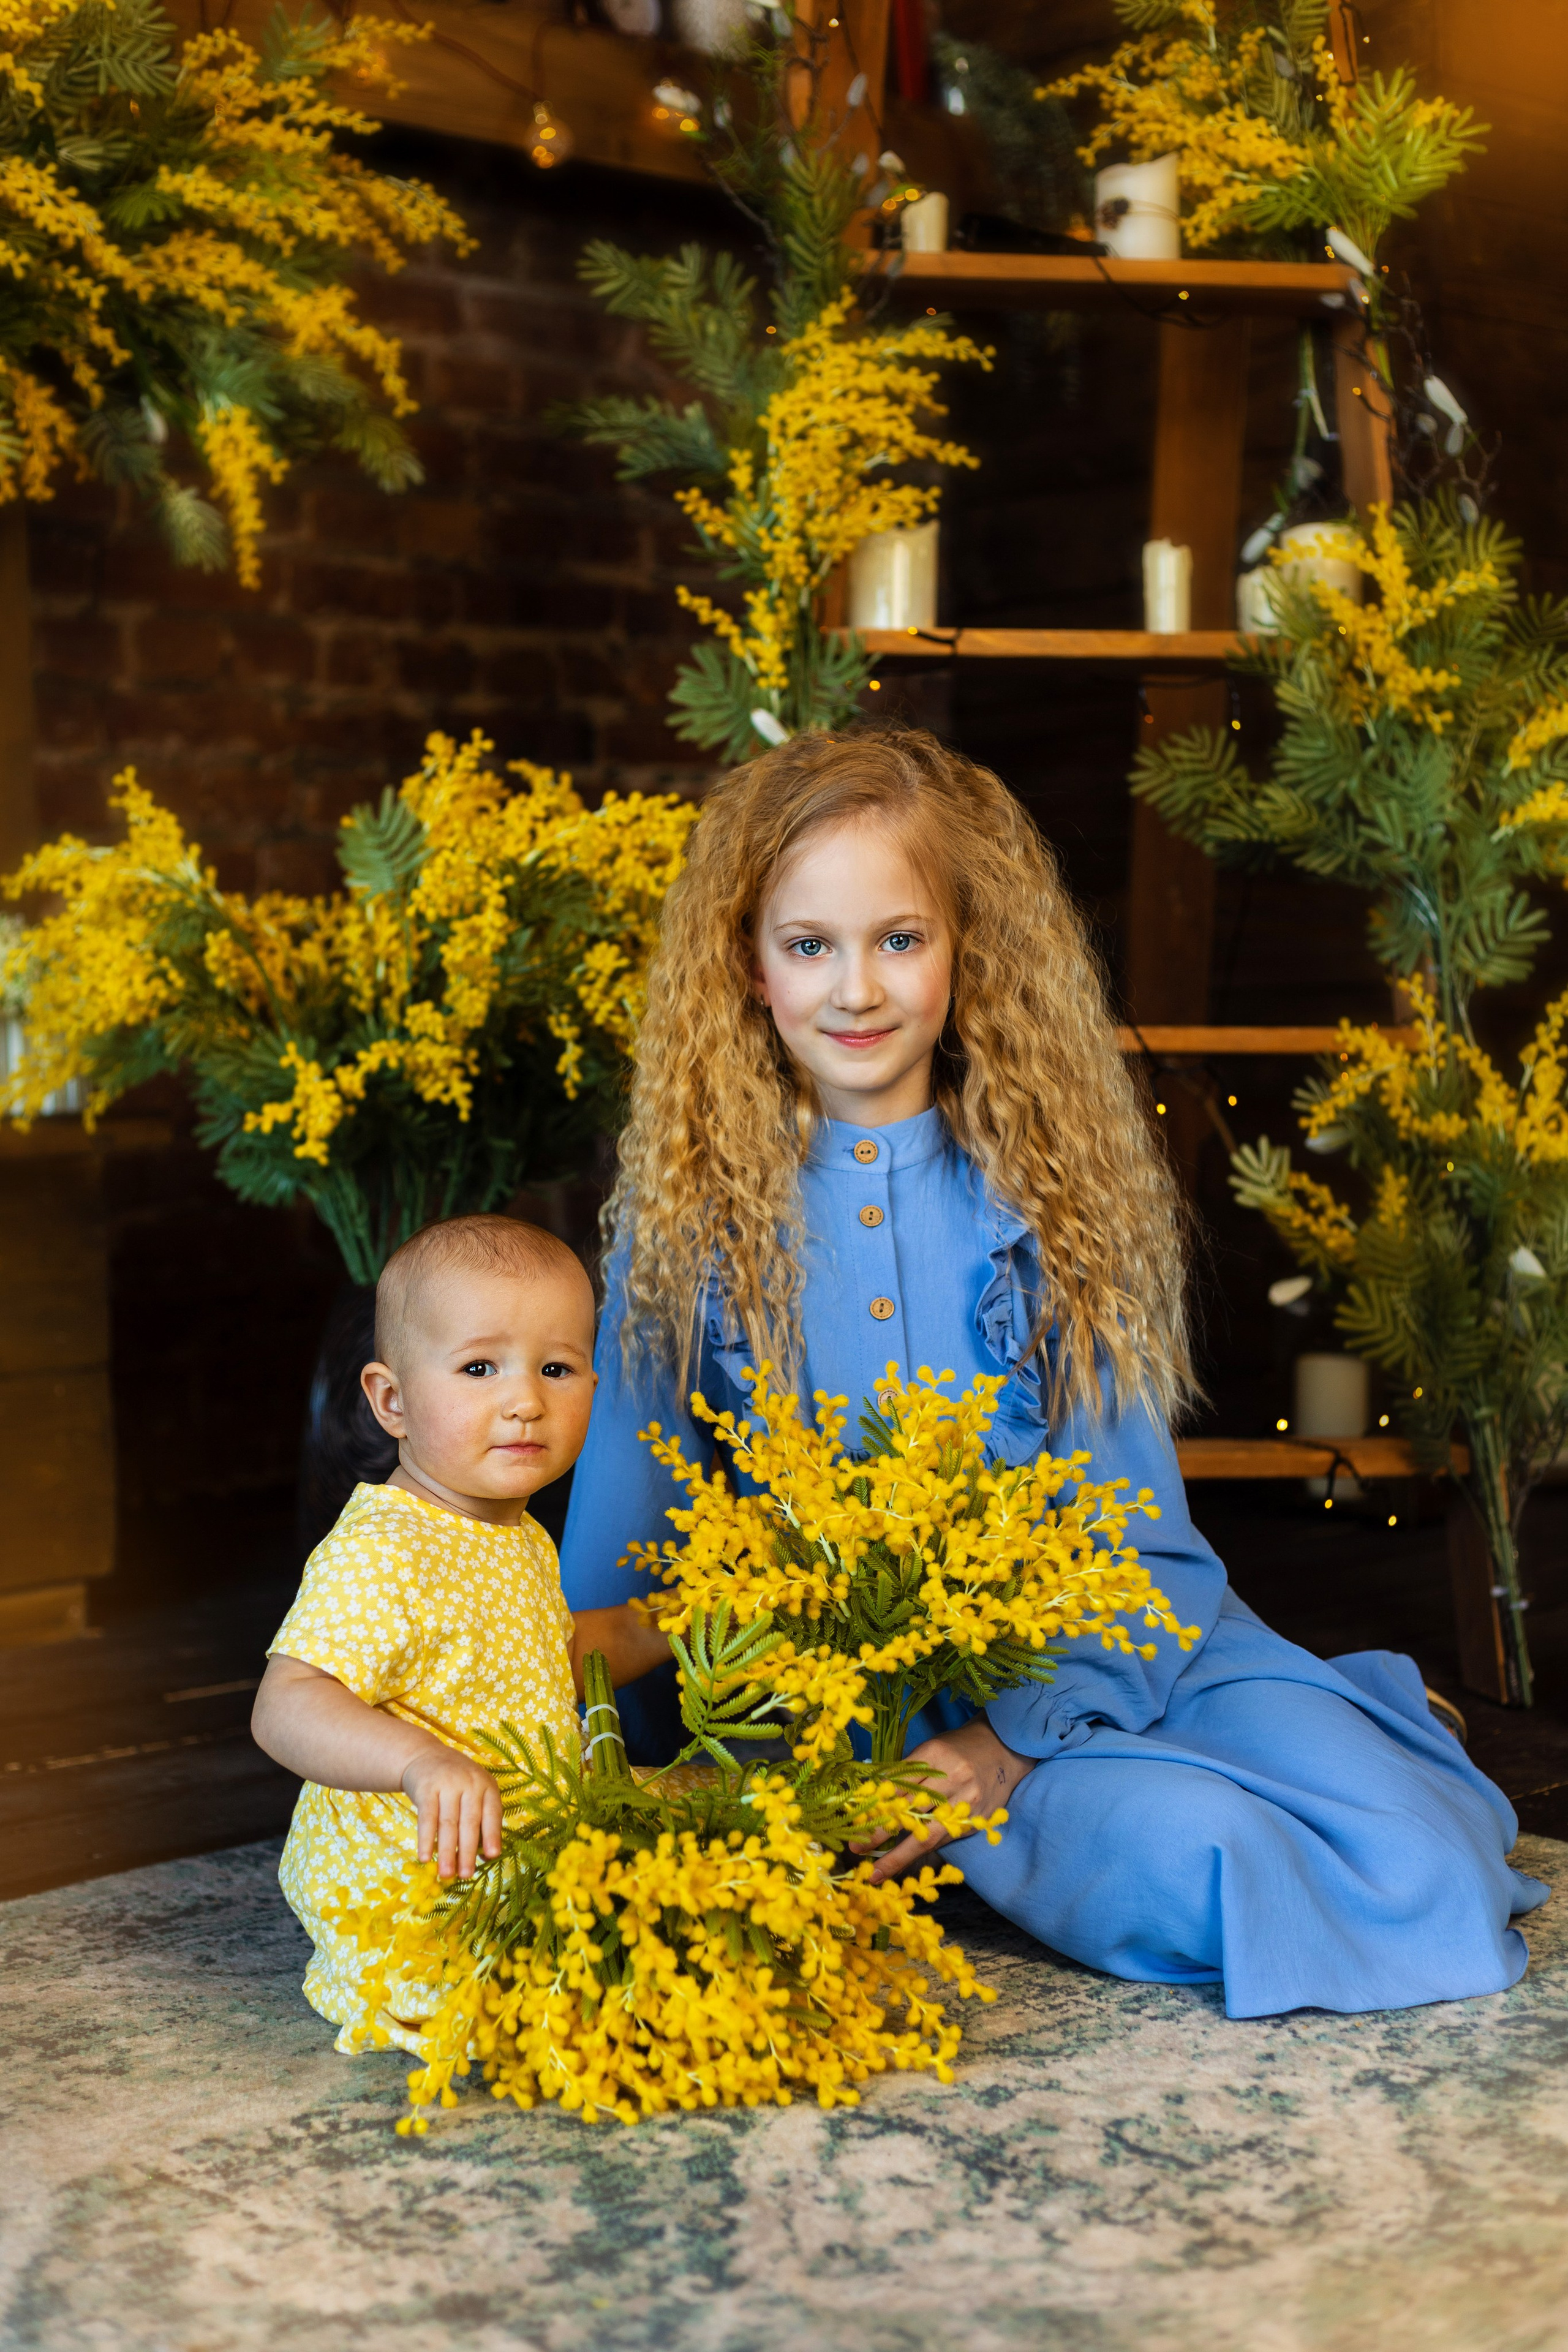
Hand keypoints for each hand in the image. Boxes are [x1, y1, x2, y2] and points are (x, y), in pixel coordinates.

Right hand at [399, 1746, 502, 1880]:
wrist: (425, 1757)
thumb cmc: (456, 1785)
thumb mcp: (473, 1794)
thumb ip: (480, 1821)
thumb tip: (485, 1857)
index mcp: (487, 1785)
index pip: (492, 1813)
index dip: (493, 1835)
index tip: (492, 1856)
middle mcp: (470, 1782)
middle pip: (470, 1822)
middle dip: (467, 1851)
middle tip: (465, 1875)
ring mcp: (447, 1783)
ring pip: (448, 1823)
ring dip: (446, 1851)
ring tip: (446, 1874)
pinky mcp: (426, 1787)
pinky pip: (426, 1818)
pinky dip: (425, 1839)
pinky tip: (425, 1857)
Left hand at [867, 1715, 1033, 1882]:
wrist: (1004, 1748)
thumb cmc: (958, 1748)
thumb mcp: (930, 1750)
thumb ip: (905, 1772)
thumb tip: (870, 1797)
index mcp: (935, 1754)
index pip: (898, 1784)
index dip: (874, 1806)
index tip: (853, 1821)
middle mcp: (953, 1778)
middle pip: (910, 1811)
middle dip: (881, 1833)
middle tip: (856, 1849)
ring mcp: (968, 1801)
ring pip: (928, 1834)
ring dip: (900, 1855)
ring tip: (878, 1872)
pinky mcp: (978, 1819)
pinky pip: (945, 1839)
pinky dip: (924, 1850)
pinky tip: (906, 1861)